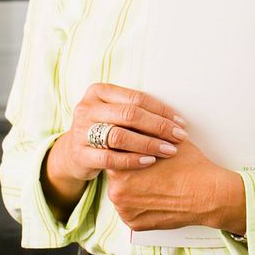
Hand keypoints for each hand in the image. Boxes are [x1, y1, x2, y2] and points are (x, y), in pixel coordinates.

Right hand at [42, 84, 187, 217]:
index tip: (181, 122)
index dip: (162, 110)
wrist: (74, 152)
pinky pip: (110, 158)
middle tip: (179, 137)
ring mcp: (80, 131)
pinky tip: (150, 161)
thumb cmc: (106, 129)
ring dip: (149, 143)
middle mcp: (87, 108)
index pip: (136, 98)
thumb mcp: (116, 113)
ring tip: (169, 150)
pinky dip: (133, 160)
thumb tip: (176, 118)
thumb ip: (137, 110)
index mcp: (98, 92)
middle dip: (159, 126)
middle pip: (129, 114)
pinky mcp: (80, 154)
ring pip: (119, 136)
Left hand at [105, 139, 246, 233]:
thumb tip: (131, 127)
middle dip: (129, 171)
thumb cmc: (190, 166)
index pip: (114, 154)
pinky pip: (131, 211)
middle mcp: (116, 189)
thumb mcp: (164, 140)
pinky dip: (141, 206)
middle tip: (150, 170)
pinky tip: (156, 197)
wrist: (207, 194)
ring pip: (123, 194)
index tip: (137, 152)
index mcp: (120, 164)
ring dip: (133, 189)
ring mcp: (124, 209)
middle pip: (116, 175)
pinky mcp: (134, 223)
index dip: (128, 151)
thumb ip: (142, 134)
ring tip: (155, 184)